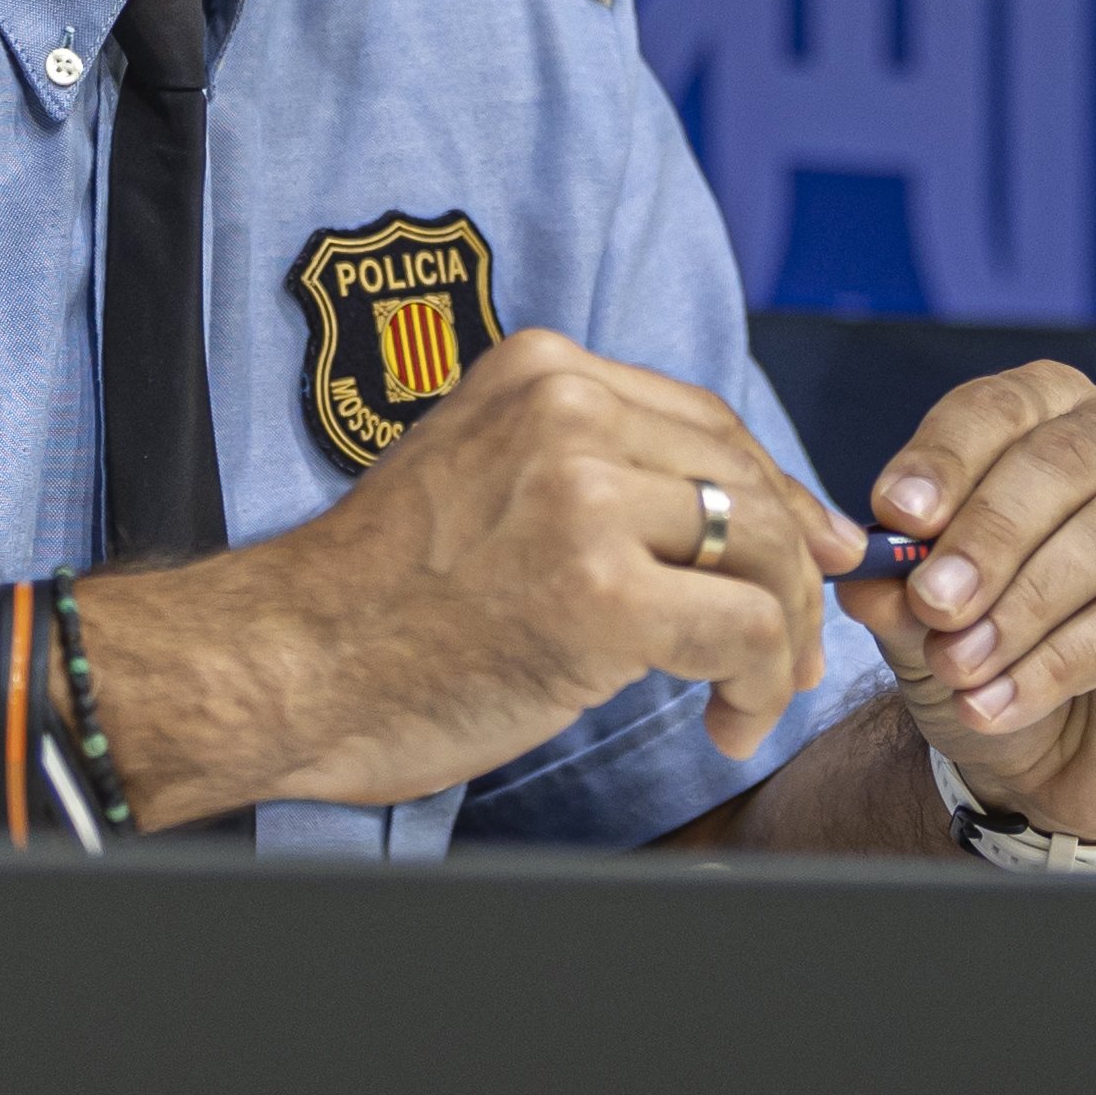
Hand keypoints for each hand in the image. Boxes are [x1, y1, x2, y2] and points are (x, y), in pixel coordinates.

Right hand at [85, 328, 845, 821]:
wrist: (282, 666)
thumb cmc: (378, 600)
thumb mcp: (485, 478)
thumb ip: (592, 471)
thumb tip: (741, 513)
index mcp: (540, 370)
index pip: (706, 420)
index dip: (776, 493)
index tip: (813, 554)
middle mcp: (567, 410)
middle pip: (747, 480)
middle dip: (793, 574)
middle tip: (801, 649)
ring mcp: (584, 497)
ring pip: (763, 552)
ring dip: (783, 638)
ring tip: (758, 697)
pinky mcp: (599, 592)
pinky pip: (741, 631)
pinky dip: (758, 686)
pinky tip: (726, 724)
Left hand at [848, 362, 1095, 845]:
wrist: (1067, 765)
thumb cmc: (998, 655)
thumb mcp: (924, 627)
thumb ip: (897, 592)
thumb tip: (865, 576)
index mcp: (1051, 417)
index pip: (999, 407)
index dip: (946, 456)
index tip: (896, 513)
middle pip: (1064, 456)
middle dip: (990, 531)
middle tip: (934, 600)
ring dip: (1024, 604)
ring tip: (961, 665)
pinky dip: (1061, 661)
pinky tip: (1000, 702)